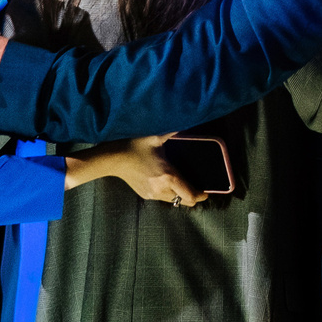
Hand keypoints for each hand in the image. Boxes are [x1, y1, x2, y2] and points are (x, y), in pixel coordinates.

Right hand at [83, 135, 206, 206]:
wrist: (114, 158)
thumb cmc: (136, 146)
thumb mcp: (157, 137)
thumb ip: (175, 132)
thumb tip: (189, 120)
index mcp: (168, 176)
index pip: (190, 195)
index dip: (201, 196)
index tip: (206, 192)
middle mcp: (162, 189)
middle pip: (183, 201)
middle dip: (192, 197)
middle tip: (197, 188)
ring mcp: (152, 194)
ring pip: (173, 201)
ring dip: (180, 195)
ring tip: (183, 184)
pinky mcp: (146, 195)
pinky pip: (163, 198)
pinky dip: (169, 193)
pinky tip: (168, 183)